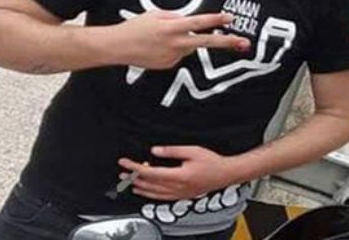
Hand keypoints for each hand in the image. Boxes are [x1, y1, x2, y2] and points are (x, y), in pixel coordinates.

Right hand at [105, 11, 249, 68]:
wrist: (116, 47)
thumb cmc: (135, 28)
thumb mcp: (155, 14)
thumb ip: (175, 17)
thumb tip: (188, 21)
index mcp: (171, 27)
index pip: (199, 22)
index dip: (215, 20)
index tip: (229, 18)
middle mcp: (175, 43)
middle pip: (206, 42)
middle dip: (226, 42)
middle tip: (243, 42)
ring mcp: (173, 56)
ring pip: (189, 46)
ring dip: (183, 40)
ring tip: (160, 38)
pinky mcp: (169, 64)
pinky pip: (178, 54)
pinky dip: (173, 48)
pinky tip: (158, 46)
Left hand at [118, 146, 240, 200]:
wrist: (225, 174)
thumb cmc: (212, 162)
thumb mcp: (192, 151)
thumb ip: (172, 151)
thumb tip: (155, 151)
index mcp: (179, 176)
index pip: (150, 172)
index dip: (135, 168)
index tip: (125, 163)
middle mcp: (177, 188)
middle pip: (149, 184)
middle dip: (133, 178)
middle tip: (123, 173)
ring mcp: (179, 194)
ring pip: (154, 193)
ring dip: (140, 187)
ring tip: (130, 183)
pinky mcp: (182, 196)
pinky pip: (162, 198)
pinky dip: (150, 195)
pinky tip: (146, 192)